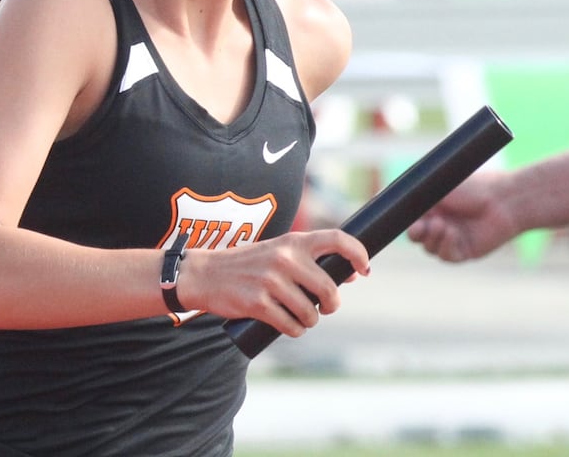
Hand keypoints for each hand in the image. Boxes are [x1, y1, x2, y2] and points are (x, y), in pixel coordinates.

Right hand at [180, 229, 369, 337]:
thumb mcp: (278, 252)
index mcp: (292, 242)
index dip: (358, 254)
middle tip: (322, 307)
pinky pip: (292, 327)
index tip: (364, 269)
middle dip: (330, 306)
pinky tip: (283, 323)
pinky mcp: (259, 304)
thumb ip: (311, 260)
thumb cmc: (247, 265)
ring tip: (295, 314)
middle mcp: (285, 258)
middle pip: (330, 290)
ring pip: (312, 314)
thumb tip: (354, 273)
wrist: (204, 274)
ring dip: (308, 321)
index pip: (337, 239)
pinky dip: (292, 330)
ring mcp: (271, 281)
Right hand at [407, 173, 515, 261]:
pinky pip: (447, 256)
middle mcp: (440, 223)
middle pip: (417, 238)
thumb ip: (414, 196)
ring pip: (430, 248)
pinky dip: (446, 246)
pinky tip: (452, 234)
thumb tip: (388, 201)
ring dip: (433, 239)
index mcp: (432, 207)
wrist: (503, 200)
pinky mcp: (466, 251)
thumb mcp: (437, 187)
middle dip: (416, 234)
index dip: (406, 223)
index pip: (410, 220)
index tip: (408, 221)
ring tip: (443, 226)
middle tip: (420, 228)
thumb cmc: (472, 188)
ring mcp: (452, 238)